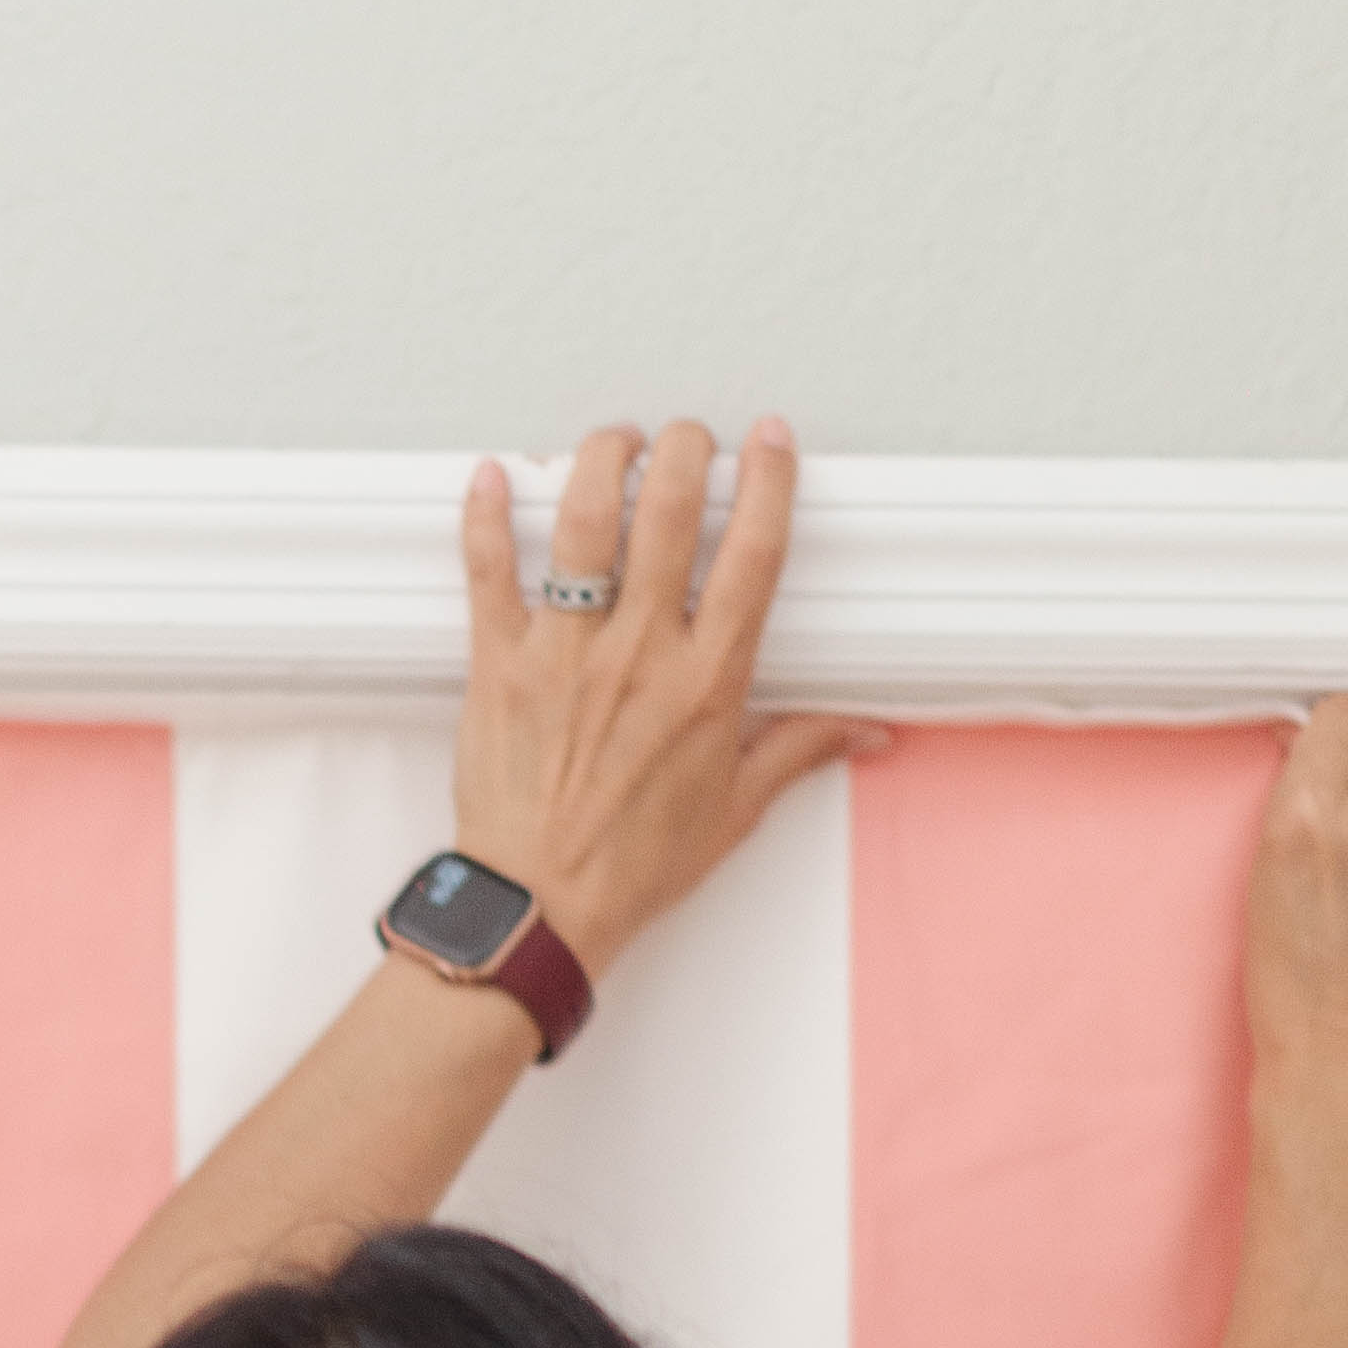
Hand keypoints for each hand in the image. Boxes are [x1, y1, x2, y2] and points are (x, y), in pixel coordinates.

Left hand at [451, 416, 881, 982]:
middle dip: (684, 450)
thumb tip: (863, 730)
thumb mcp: (732, 809)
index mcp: (704, 683)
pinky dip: (485, 515)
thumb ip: (797, 750)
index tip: (770, 442)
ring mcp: (564, 653)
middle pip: (668, 512)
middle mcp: (638, 654)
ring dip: (600, 460)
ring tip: (614, 442)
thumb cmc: (629, 866)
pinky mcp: (499, 665)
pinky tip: (490, 474)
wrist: (541, 909)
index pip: (752, 556)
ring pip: (583, 522)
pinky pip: (488, 571)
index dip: (767, 483)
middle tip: (687, 439)